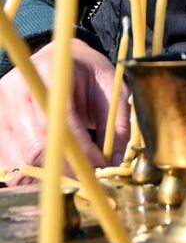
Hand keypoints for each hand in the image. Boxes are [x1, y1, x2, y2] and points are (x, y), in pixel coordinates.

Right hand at [0, 39, 125, 180]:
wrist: (53, 60)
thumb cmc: (84, 73)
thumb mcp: (110, 85)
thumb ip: (116, 122)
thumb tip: (116, 162)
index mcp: (49, 73)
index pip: (60, 121)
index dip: (80, 151)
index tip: (98, 169)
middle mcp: (17, 92)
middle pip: (34, 147)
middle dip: (63, 171)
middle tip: (86, 182)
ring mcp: (0, 111)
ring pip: (18, 162)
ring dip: (45, 178)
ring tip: (70, 179)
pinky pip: (7, 165)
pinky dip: (28, 176)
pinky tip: (47, 174)